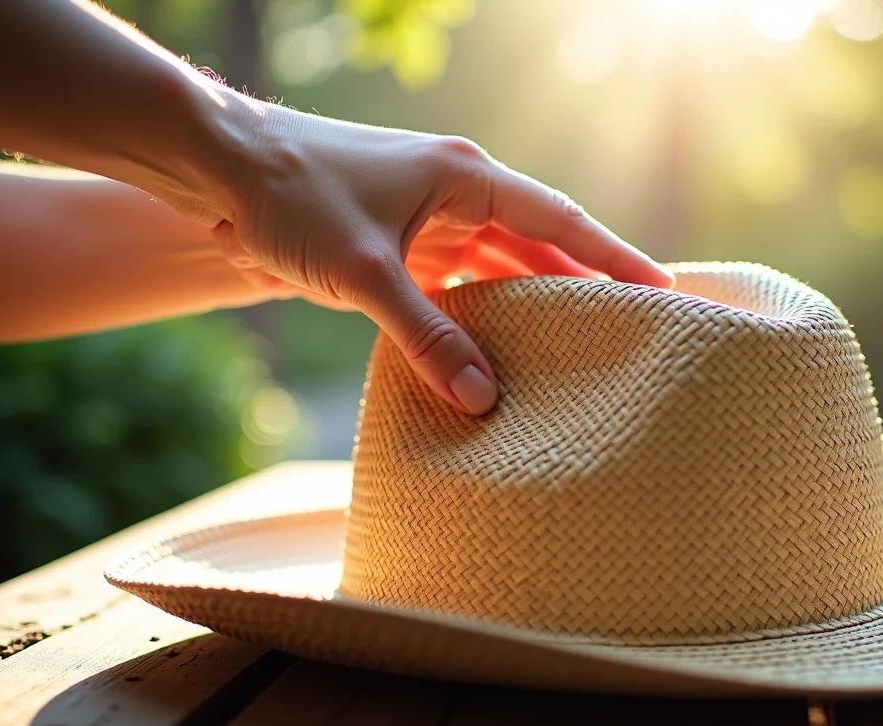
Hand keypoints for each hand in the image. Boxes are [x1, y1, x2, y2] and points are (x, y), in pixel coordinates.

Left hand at [211, 106, 673, 415]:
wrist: (218, 168)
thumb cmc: (292, 197)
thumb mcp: (364, 273)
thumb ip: (427, 337)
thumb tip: (483, 400)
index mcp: (466, 177)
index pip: (562, 221)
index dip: (615, 259)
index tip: (665, 291)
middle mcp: (460, 189)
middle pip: (543, 242)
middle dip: (586, 284)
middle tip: (638, 329)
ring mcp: (433, 213)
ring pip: (505, 262)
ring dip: (537, 300)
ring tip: (584, 346)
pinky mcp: (406, 238)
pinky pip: (465, 276)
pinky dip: (488, 309)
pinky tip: (505, 345)